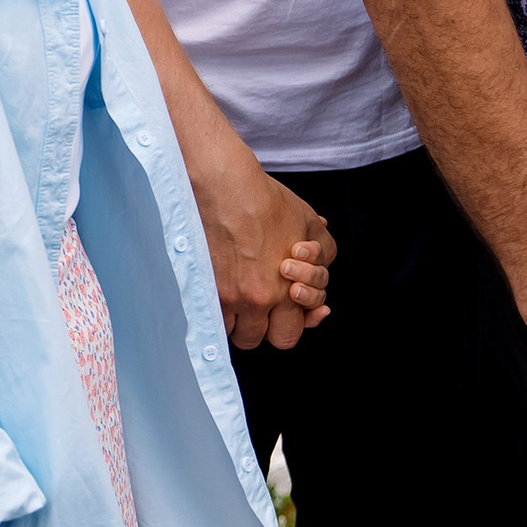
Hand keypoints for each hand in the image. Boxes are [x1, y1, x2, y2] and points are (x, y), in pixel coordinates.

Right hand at [190, 138, 334, 349]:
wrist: (225, 185)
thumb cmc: (267, 202)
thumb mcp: (309, 224)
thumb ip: (325, 252)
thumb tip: (322, 262)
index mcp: (286, 292)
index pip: (288, 336)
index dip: (286, 326)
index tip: (282, 311)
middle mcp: (256, 299)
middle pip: (257, 340)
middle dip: (261, 329)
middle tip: (260, 310)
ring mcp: (225, 294)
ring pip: (229, 331)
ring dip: (235, 319)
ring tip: (236, 296)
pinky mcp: (201, 283)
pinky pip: (207, 313)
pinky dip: (214, 307)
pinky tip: (218, 287)